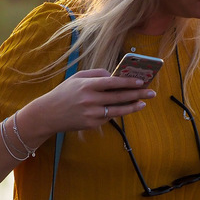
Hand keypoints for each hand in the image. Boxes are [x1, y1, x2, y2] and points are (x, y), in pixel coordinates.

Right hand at [22, 69, 157, 135]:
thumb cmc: (64, 93)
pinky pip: (108, 118)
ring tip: (144, 103)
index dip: (129, 82)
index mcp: (87, 85)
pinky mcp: (91, 124)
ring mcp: (91, 114)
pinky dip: (117, 113)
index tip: (141, 82)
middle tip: (151, 92)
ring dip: (133, 106)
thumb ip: (96, 74)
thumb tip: (114, 75)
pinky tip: (126, 109)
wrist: (48, 114)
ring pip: (118, 110)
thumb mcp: (77, 78)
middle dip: (138, 94)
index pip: (113, 83)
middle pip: (120, 97)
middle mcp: (90, 100)